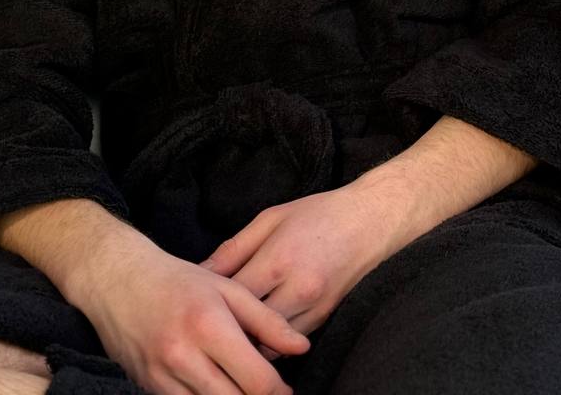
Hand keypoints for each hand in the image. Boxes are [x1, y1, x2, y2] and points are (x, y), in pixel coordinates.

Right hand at [74, 235, 309, 394]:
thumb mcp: (228, 288)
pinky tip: (213, 385)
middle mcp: (184, 357)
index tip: (285, 389)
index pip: (257, 381)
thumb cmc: (178, 281)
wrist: (119, 281)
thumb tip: (301, 347)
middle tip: (264, 389)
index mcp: (209, 326)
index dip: (279, 392)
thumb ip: (267, 320)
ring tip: (239, 383)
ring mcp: (163, 377)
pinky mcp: (149, 389)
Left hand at [198, 186, 393, 362]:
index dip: (209, 303)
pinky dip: (270, 343)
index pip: (232, 298)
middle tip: (205, 325)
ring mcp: (312, 310)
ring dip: (247, 340)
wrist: (367, 222)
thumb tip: (200, 273)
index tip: (193, 303)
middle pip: (247, 328)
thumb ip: (233, 249)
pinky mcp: (323, 320)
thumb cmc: (315, 214)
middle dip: (224, 329)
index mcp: (277, 261)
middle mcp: (295, 291)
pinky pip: (288, 345)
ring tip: (227, 332)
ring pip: (267, 345)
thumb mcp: (269, 219)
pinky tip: (256, 334)